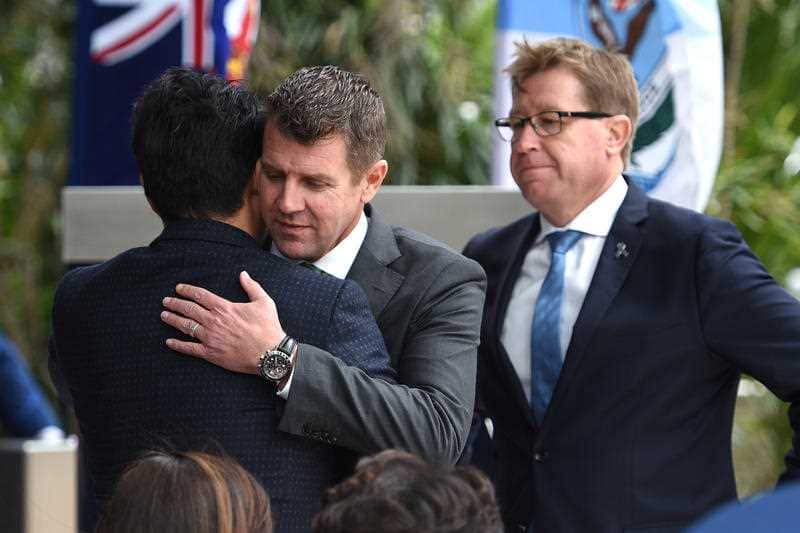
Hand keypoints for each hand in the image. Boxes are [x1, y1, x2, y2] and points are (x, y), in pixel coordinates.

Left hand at [160, 271, 285, 374]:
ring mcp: (210, 338)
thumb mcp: (264, 302)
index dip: (187, 290)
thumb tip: (243, 274)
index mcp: (224, 307)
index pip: (200, 295)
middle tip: (166, 301)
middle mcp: (214, 321)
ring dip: (173, 320)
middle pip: (189, 309)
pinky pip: (189, 348)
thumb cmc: (268, 327)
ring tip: (164, 315)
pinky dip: (178, 345)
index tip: (178, 288)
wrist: (270, 352)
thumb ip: (251, 286)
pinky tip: (169, 342)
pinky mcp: (210, 353)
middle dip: (175, 304)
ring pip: (186, 326)